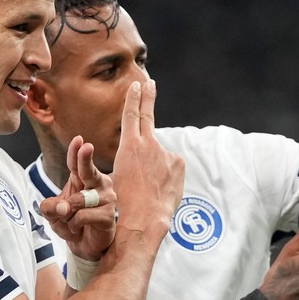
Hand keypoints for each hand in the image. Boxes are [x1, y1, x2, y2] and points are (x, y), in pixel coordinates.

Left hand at [39, 135, 116, 259]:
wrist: (84, 245)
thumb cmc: (72, 223)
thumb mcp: (53, 214)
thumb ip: (50, 207)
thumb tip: (61, 207)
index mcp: (83, 179)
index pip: (77, 164)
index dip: (77, 152)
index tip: (79, 139)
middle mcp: (98, 184)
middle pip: (89, 170)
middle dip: (85, 159)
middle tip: (86, 146)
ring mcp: (106, 199)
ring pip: (79, 200)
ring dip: (67, 213)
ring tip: (69, 220)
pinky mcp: (109, 215)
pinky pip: (83, 216)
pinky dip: (74, 224)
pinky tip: (78, 228)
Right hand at [109, 80, 183, 231]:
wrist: (144, 217)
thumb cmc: (126, 201)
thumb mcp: (120, 175)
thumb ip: (138, 158)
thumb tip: (154, 154)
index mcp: (129, 146)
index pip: (131, 116)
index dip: (134, 99)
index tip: (137, 85)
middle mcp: (148, 144)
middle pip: (148, 116)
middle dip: (148, 98)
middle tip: (150, 82)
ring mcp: (165, 153)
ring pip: (159, 155)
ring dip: (155, 168)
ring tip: (149, 188)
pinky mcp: (178, 163)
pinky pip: (171, 165)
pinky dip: (166, 175)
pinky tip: (161, 189)